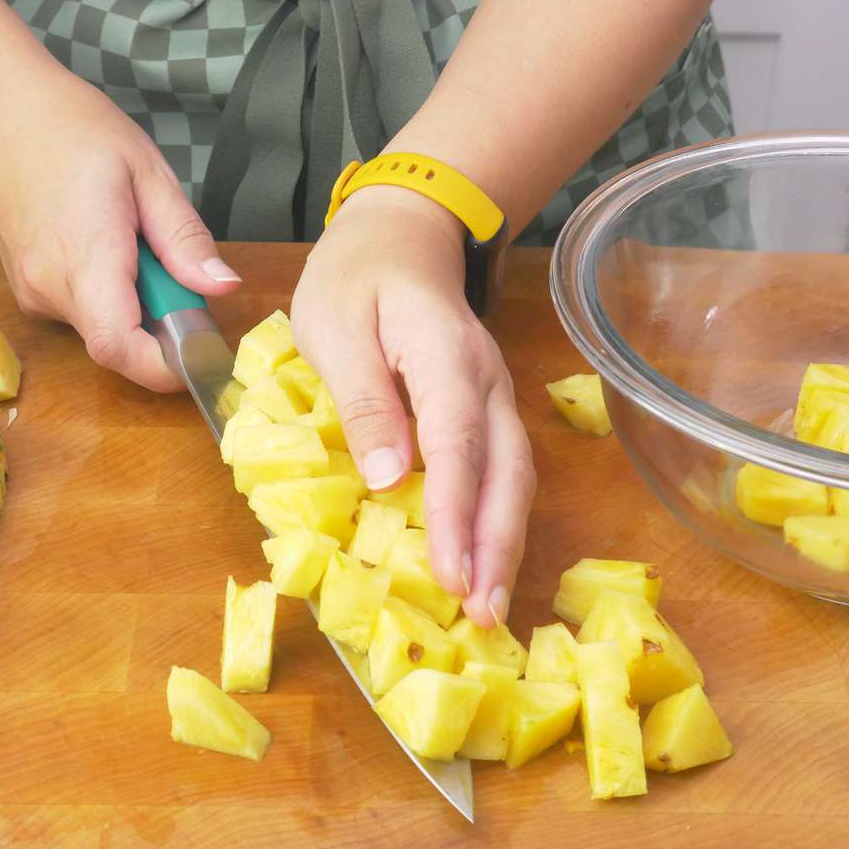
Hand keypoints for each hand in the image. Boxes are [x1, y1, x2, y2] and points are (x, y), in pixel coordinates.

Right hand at [0, 77, 241, 391]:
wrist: (0, 115)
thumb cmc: (74, 132)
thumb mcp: (148, 174)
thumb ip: (184, 239)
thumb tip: (223, 288)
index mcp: (84, 255)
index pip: (118, 346)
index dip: (164, 367)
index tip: (200, 352)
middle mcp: (50, 286)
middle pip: (118, 346)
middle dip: (161, 328)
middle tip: (174, 271)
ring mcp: (34, 293)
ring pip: (103, 330)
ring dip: (136, 307)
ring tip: (134, 243)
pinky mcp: (30, 293)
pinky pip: (85, 314)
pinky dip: (111, 297)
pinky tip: (109, 249)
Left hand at [292, 185, 534, 627]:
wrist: (401, 235)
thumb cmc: (356, 279)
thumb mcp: (335, 327)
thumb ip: (363, 400)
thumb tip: (388, 478)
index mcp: (446, 355)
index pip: (457, 445)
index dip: (455, 514)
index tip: (450, 574)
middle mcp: (484, 381)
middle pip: (505, 471)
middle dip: (497, 547)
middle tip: (483, 613)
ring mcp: (492, 397)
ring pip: (513, 477)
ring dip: (503, 543)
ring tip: (488, 605)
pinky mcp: (485, 413)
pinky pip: (500, 472)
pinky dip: (496, 522)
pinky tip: (481, 562)